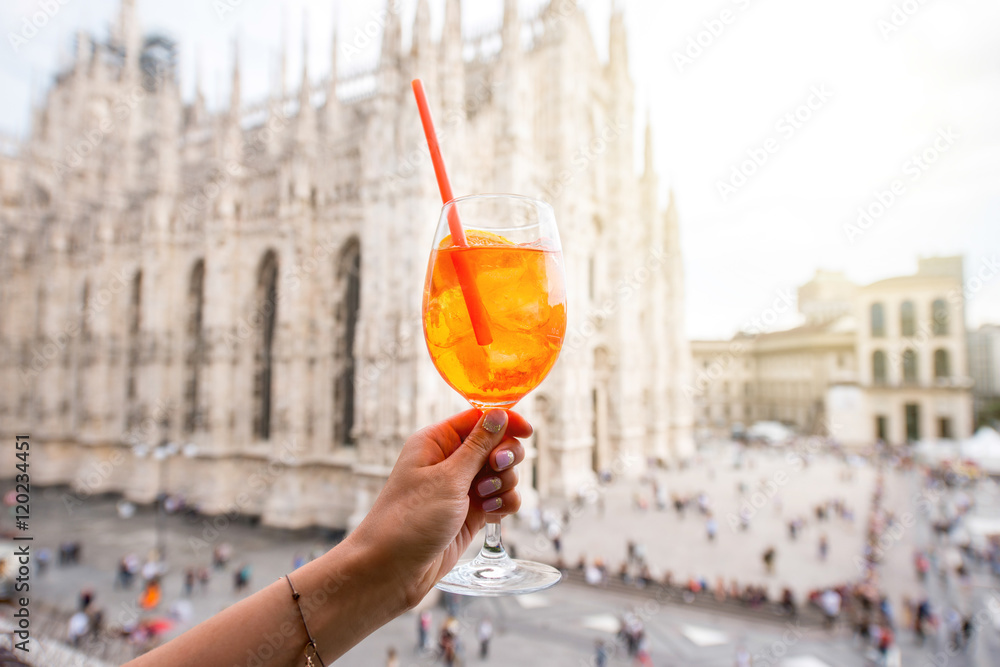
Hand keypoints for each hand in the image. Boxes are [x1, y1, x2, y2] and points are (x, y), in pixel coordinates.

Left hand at [347, 409, 530, 607]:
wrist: (393, 570)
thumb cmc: (410, 520)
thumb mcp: (448, 478)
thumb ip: (479, 446)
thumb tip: (500, 414)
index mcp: (436, 441)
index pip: (479, 419)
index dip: (505, 422)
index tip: (528, 432)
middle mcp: (450, 461)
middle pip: (497, 444)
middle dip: (505, 457)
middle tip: (497, 468)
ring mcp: (462, 487)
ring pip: (502, 473)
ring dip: (504, 483)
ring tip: (484, 499)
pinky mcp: (472, 512)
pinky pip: (501, 498)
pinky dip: (504, 503)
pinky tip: (491, 514)